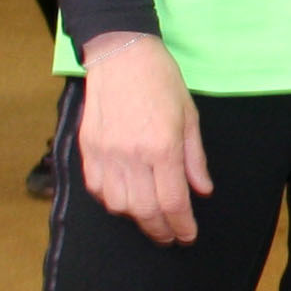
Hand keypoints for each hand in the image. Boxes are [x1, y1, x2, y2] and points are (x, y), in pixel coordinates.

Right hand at [78, 33, 212, 242]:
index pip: (173, 201)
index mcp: (163, 147)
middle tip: (170, 237)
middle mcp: (133, 155)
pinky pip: (97, 189)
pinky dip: (111, 201)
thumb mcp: (189, 116)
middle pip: (145, 211)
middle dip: (160, 230)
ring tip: (150, 217)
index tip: (187, 235)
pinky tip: (125, 198)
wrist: (121, 53)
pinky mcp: (89, 148)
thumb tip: (202, 191)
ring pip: (118, 205)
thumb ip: (194, 158)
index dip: (182, 226)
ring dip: (136, 217)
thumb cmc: (161, 80)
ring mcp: (107, 153)